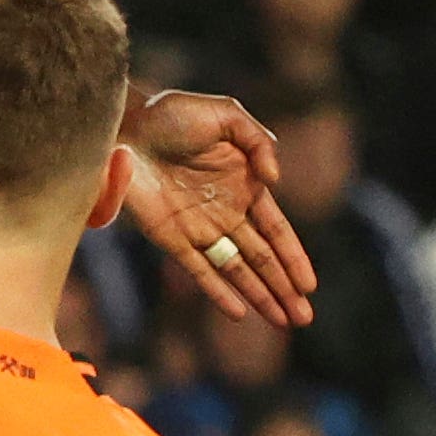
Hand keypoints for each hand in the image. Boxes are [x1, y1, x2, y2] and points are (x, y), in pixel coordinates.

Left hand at [123, 90, 315, 325]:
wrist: (125, 123)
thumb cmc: (174, 114)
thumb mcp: (226, 115)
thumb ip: (260, 142)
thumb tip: (275, 181)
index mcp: (245, 187)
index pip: (276, 231)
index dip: (293, 258)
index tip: (310, 286)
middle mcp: (226, 213)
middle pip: (262, 258)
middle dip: (284, 288)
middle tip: (304, 318)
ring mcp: (199, 227)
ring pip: (237, 270)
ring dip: (260, 296)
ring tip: (284, 321)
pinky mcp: (170, 236)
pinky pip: (198, 269)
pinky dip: (218, 291)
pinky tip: (238, 313)